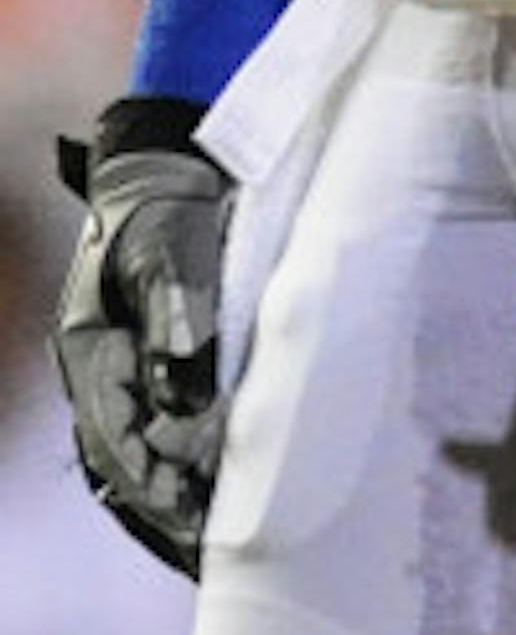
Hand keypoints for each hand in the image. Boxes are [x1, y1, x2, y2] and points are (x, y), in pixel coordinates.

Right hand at [52, 102, 233, 576]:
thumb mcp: (171, 253)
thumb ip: (182, 316)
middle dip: (168, 500)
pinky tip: (224, 484)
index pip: (118, 433)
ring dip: (181, 489)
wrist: (175, 169)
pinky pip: (176, 422)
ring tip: (216, 536)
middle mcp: (110, 368)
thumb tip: (189, 392)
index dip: (153, 478)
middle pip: (131, 454)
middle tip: (209, 544)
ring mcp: (138, 365)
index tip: (188, 512)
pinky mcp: (173, 356)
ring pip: (152, 445)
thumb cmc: (167, 207)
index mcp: (93, 348)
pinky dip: (197, 457)